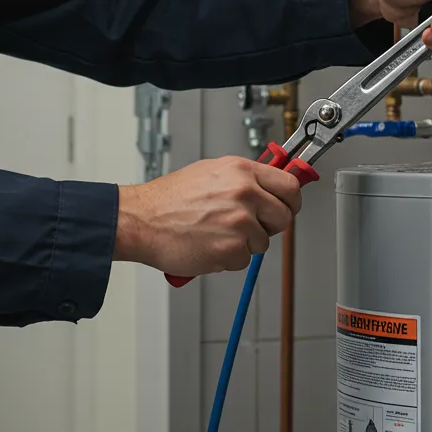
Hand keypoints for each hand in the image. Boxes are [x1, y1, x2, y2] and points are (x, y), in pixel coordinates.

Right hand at [114, 157, 302, 275]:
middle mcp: (245, 193)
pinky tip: (209, 246)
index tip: (287, 206)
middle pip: (284, 216)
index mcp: (241, 171)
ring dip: (245, 244)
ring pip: (263, 242)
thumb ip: (243, 179)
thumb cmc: (168, 200)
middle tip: (250, 227)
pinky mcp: (231, 248)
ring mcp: (240, 222)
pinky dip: (228, 259)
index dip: (291, 201)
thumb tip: (268, 188)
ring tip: (217, 234)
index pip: (290, 185)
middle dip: (270, 226)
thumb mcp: (210, 173)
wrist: (140, 221)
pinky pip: (244, 260)